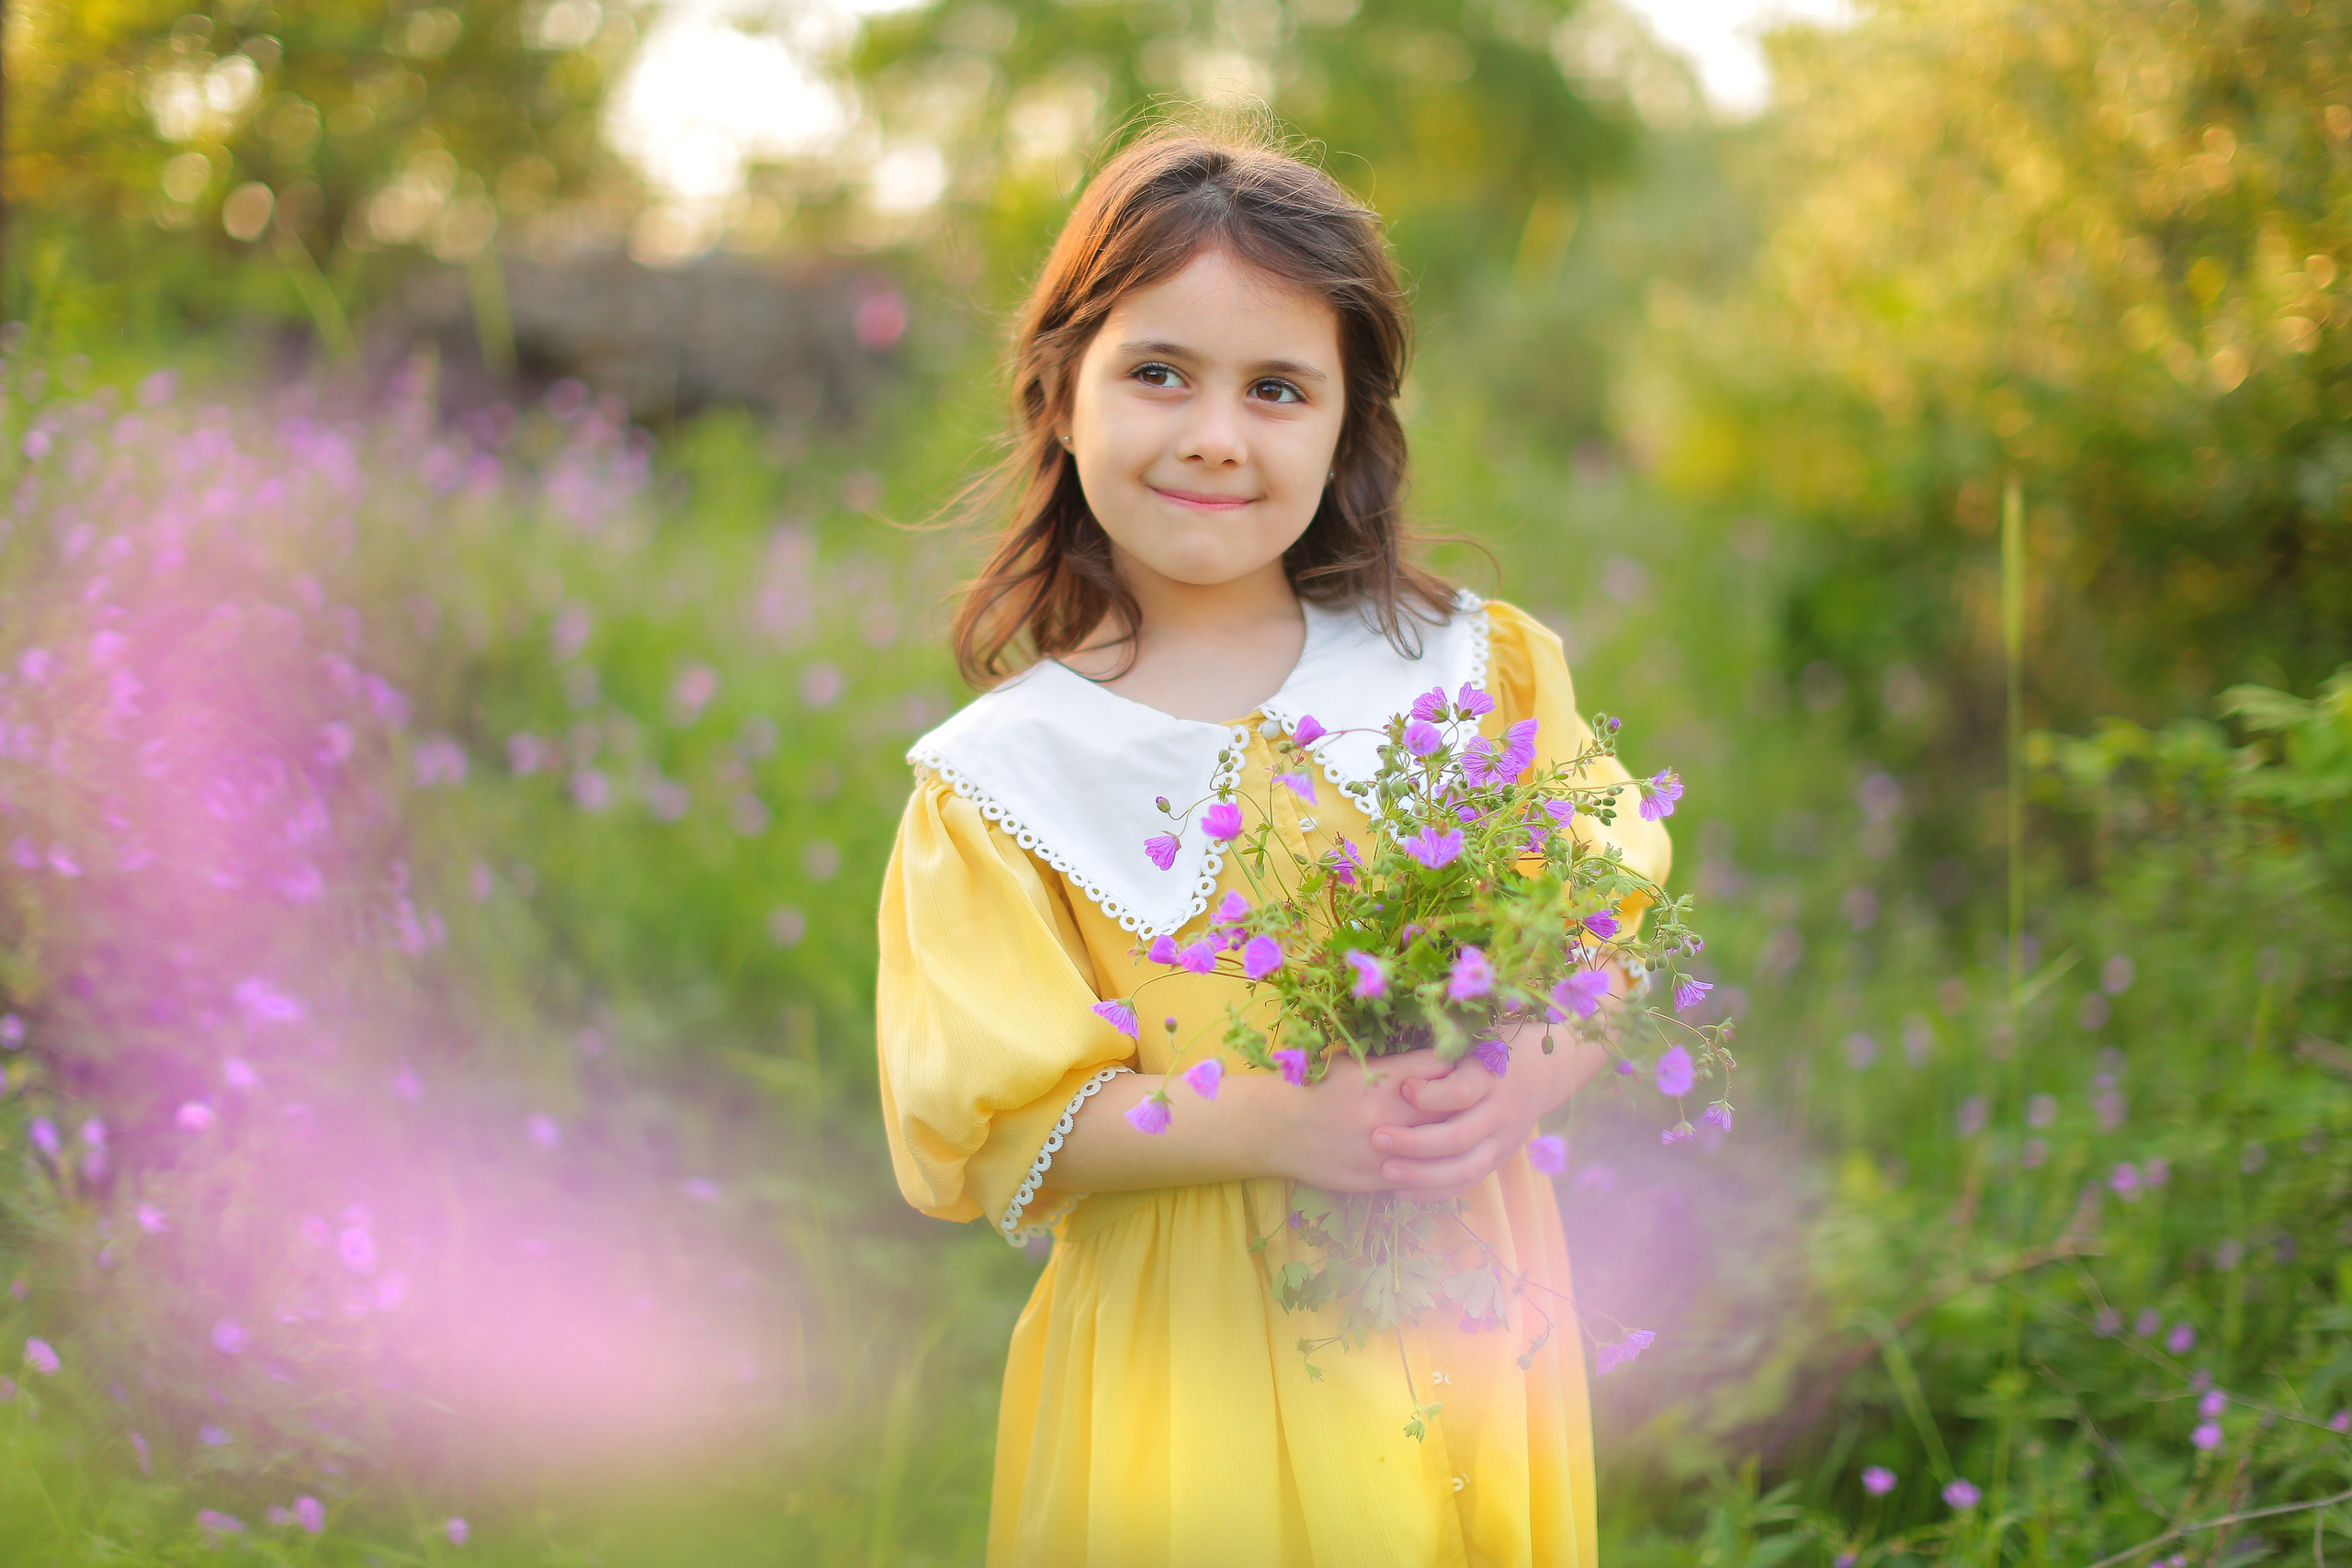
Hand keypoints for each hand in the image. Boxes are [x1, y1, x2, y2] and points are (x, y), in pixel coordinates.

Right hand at [1275, 1048, 1454, 1192]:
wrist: (1272, 1126)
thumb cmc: (1313, 1086)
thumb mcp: (1353, 1063)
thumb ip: (1396, 1067)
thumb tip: (1439, 1066)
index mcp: (1385, 1079)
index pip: (1444, 1067)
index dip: (1459, 1065)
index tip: (1463, 1067)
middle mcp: (1389, 1114)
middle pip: (1451, 1109)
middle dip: (1463, 1103)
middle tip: (1471, 1101)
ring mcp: (1384, 1151)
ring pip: (1438, 1149)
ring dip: (1450, 1140)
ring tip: (1456, 1132)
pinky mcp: (1375, 1178)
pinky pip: (1417, 1177)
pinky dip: (1428, 1168)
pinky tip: (1431, 1160)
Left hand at [1371, 1024, 1605, 1200]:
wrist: (1549, 1069)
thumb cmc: (1497, 1044)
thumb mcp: (1476, 1035)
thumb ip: (1443, 1046)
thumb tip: (1392, 1051)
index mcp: (1491, 1076)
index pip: (1462, 1092)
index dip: (1430, 1094)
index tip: (1401, 1088)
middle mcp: (1500, 1111)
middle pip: (1459, 1137)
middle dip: (1416, 1142)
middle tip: (1377, 1138)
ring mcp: (1502, 1140)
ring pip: (1464, 1168)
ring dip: (1423, 1175)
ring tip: (1387, 1172)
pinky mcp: (1499, 1159)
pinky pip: (1467, 1182)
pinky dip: (1436, 1191)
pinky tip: (1403, 1192)